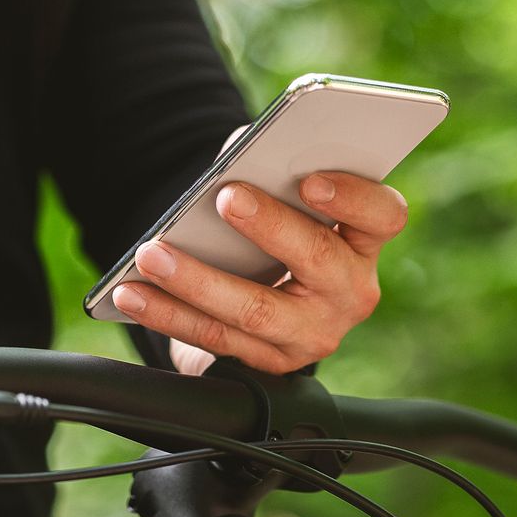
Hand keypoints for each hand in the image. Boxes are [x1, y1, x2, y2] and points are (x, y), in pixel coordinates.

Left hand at [110, 172, 407, 375]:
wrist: (261, 302)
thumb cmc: (272, 231)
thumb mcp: (277, 195)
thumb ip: (269, 168)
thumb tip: (239, 155)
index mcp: (363, 241)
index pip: (383, 215)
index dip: (353, 197)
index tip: (310, 179)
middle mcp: (349, 291)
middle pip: (317, 258)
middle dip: (268, 226)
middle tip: (224, 197)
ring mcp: (313, 333)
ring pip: (256, 309)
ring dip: (196, 280)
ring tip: (152, 254)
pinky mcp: (270, 362)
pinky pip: (217, 339)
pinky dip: (169, 314)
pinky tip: (132, 294)